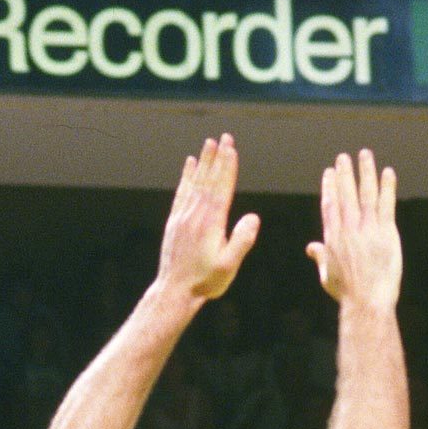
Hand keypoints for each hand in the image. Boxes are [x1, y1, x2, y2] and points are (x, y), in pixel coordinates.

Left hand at [155, 133, 259, 302]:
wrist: (174, 291)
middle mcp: (196, 214)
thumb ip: (242, 240)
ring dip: (203, 161)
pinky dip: (186, 176)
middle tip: (224, 137)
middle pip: (209, 179)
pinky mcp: (174, 221)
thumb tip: (253, 217)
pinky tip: (189, 165)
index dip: (228, 166)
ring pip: (195, 182)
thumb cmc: (205, 281)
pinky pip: (182, 192)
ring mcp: (183, 216)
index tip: (232, 148)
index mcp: (211, 222)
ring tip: (208, 143)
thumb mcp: (229, 265)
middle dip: (218, 157)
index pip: (222, 187)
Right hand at [305, 150, 400, 310]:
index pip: (329, 204)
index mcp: (332, 237)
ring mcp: (367, 228)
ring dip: (365, 172)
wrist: (366, 299)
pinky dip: (387, 187)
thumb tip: (310, 248)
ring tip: (365, 154)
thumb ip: (320, 257)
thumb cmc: (346, 292)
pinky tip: (388, 172)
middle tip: (343, 157)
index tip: (329, 172)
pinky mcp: (386, 231)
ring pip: (365, 193)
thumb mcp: (327, 275)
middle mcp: (348, 228)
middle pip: (345, 194)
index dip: (329, 186)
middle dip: (344, 173)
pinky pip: (387, 204)